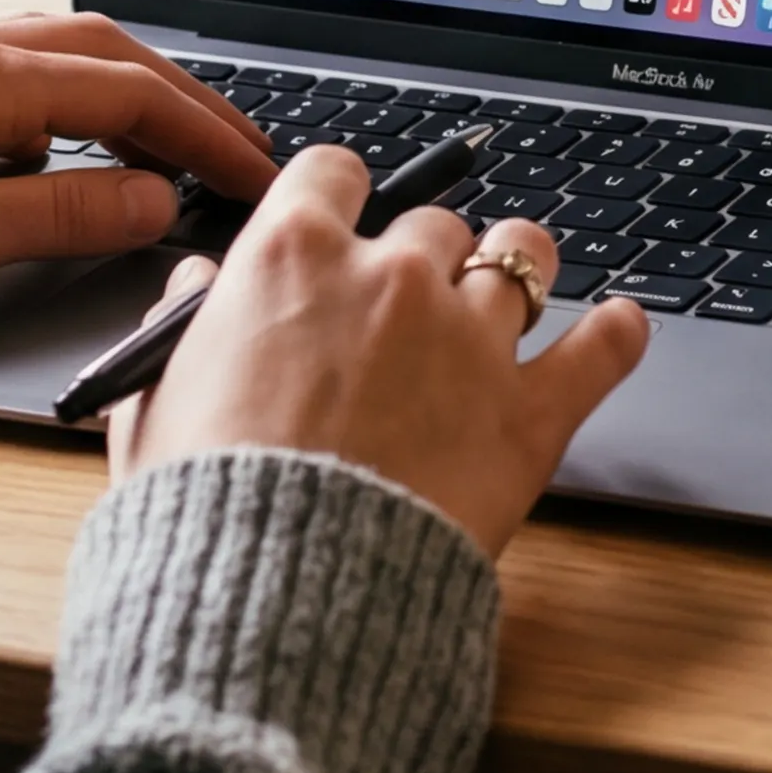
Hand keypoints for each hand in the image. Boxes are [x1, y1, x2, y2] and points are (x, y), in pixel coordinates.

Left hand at [0, 12, 277, 322]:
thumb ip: (58, 218)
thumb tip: (153, 201)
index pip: (131, 94)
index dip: (208, 135)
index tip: (258, 173)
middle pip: (106, 54)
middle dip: (185, 101)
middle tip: (240, 152)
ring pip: (57, 57)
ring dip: (127, 96)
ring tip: (170, 148)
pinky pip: (7, 76)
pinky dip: (64, 107)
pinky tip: (54, 157)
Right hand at [108, 140, 649, 556]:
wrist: (273, 600)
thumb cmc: (204, 510)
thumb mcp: (152, 405)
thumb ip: (178, 327)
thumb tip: (195, 286)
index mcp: (292, 260)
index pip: (333, 172)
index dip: (341, 196)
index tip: (346, 219)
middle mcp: (391, 277)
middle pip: (433, 223)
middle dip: (423, 258)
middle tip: (409, 307)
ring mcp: (469, 339)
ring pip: (522, 254)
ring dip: (515, 270)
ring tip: (514, 295)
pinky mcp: (527, 413)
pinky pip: (601, 349)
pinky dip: (616, 335)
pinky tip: (619, 328)